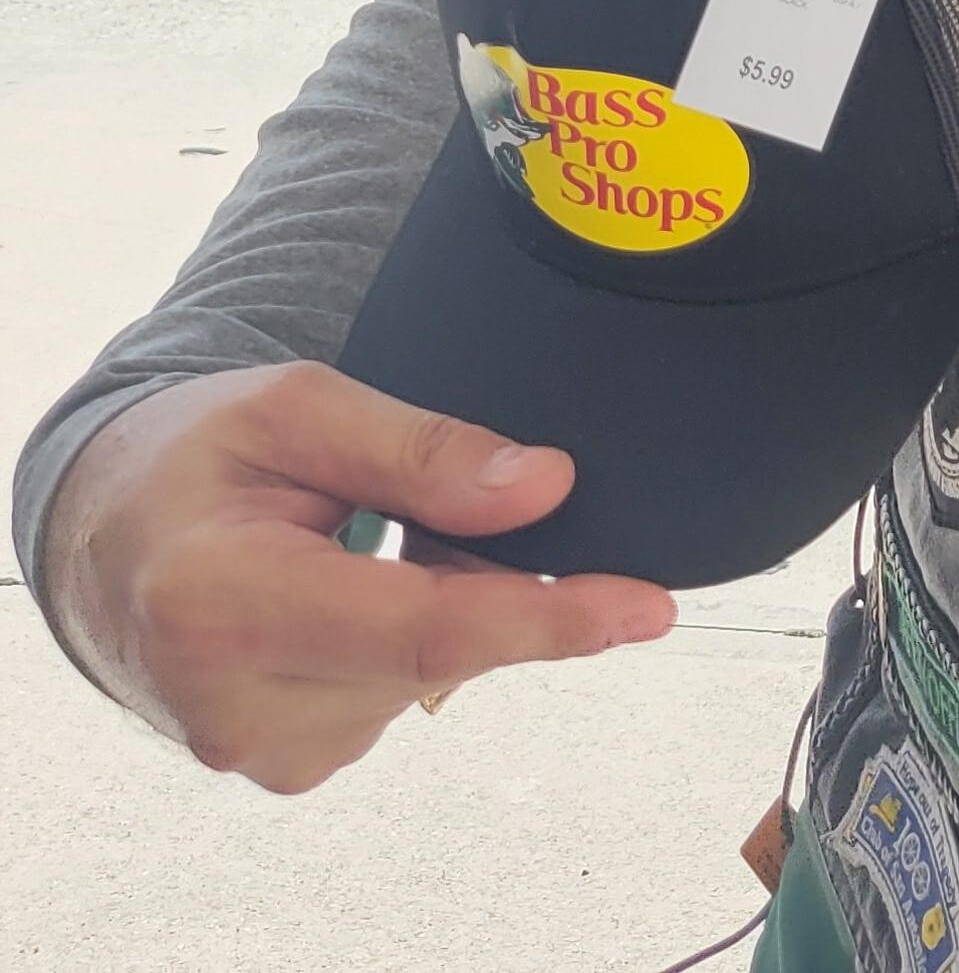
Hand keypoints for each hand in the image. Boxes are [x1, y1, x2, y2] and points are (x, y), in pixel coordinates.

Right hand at [39, 363, 673, 792]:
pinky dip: (417, 629)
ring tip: (368, 530)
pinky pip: (401, 687)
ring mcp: (261, 746)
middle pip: (440, 649)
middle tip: (465, 496)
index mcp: (225, 602)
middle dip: (498, 574)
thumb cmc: (194, 454)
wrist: (103, 535)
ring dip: (449, 597)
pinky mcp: (287, 760)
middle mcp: (238, 702)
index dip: (550, 619)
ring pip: (429, 670)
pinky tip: (368, 577)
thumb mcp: (296, 405)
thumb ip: (420, 449)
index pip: (426, 630)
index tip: (648, 606)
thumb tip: (547, 487)